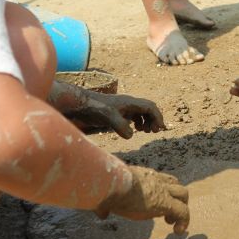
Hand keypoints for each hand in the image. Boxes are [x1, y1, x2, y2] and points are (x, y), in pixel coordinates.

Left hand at [50, 82, 164, 138]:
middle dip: (154, 119)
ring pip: (141, 112)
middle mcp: (128, 103)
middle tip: (153, 132)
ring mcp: (122, 107)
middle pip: (148, 109)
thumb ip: (121, 125)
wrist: (80, 104)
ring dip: (146, 121)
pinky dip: (137, 122)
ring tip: (144, 131)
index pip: (150, 107)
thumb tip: (131, 135)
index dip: (157, 117)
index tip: (158, 129)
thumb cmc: (95, 108)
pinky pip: (133, 115)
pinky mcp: (116, 112)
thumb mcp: (108, 117)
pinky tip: (133, 130)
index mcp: (130, 102)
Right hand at [96, 166, 189, 234]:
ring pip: (184, 194)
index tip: (154, 205)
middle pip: (176, 184)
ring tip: (171, 223)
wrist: (112, 183)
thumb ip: (104, 203)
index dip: (162, 190)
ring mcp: (163, 191)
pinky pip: (183, 212)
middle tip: (165, 214)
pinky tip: (178, 231)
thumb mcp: (106, 193)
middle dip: (175, 198)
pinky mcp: (166, 203)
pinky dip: (184, 221)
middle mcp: (156, 180)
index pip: (160, 179)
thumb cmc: (106, 187)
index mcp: (143, 176)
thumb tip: (100, 212)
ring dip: (181, 209)